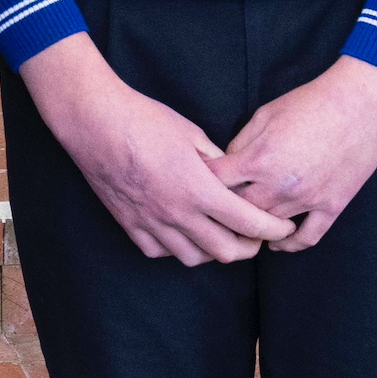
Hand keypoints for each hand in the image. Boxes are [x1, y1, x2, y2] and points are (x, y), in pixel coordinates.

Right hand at [20, 33, 295, 264]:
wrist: (93, 121)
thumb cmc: (143, 119)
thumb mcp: (190, 132)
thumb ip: (217, 161)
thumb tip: (233, 175)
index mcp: (198, 189)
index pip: (249, 224)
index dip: (274, 229)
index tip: (283, 227)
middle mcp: (177, 213)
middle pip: (226, 252)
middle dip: (249, 247)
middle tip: (254, 234)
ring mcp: (151, 222)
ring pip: (193, 258)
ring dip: (212, 250)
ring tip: (217, 234)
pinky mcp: (128, 223)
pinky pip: (159, 252)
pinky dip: (175, 247)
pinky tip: (179, 232)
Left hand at [209, 56, 376, 249]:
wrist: (359, 106)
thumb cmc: (309, 104)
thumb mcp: (264, 115)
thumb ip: (241, 143)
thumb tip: (228, 164)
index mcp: (259, 159)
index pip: (216, 182)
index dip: (202, 181)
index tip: (197, 182)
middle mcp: (280, 185)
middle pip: (239, 210)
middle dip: (225, 208)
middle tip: (217, 208)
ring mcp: (307, 200)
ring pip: (270, 226)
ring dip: (255, 226)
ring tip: (242, 225)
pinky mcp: (332, 207)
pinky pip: (307, 237)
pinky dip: (290, 244)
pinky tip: (277, 243)